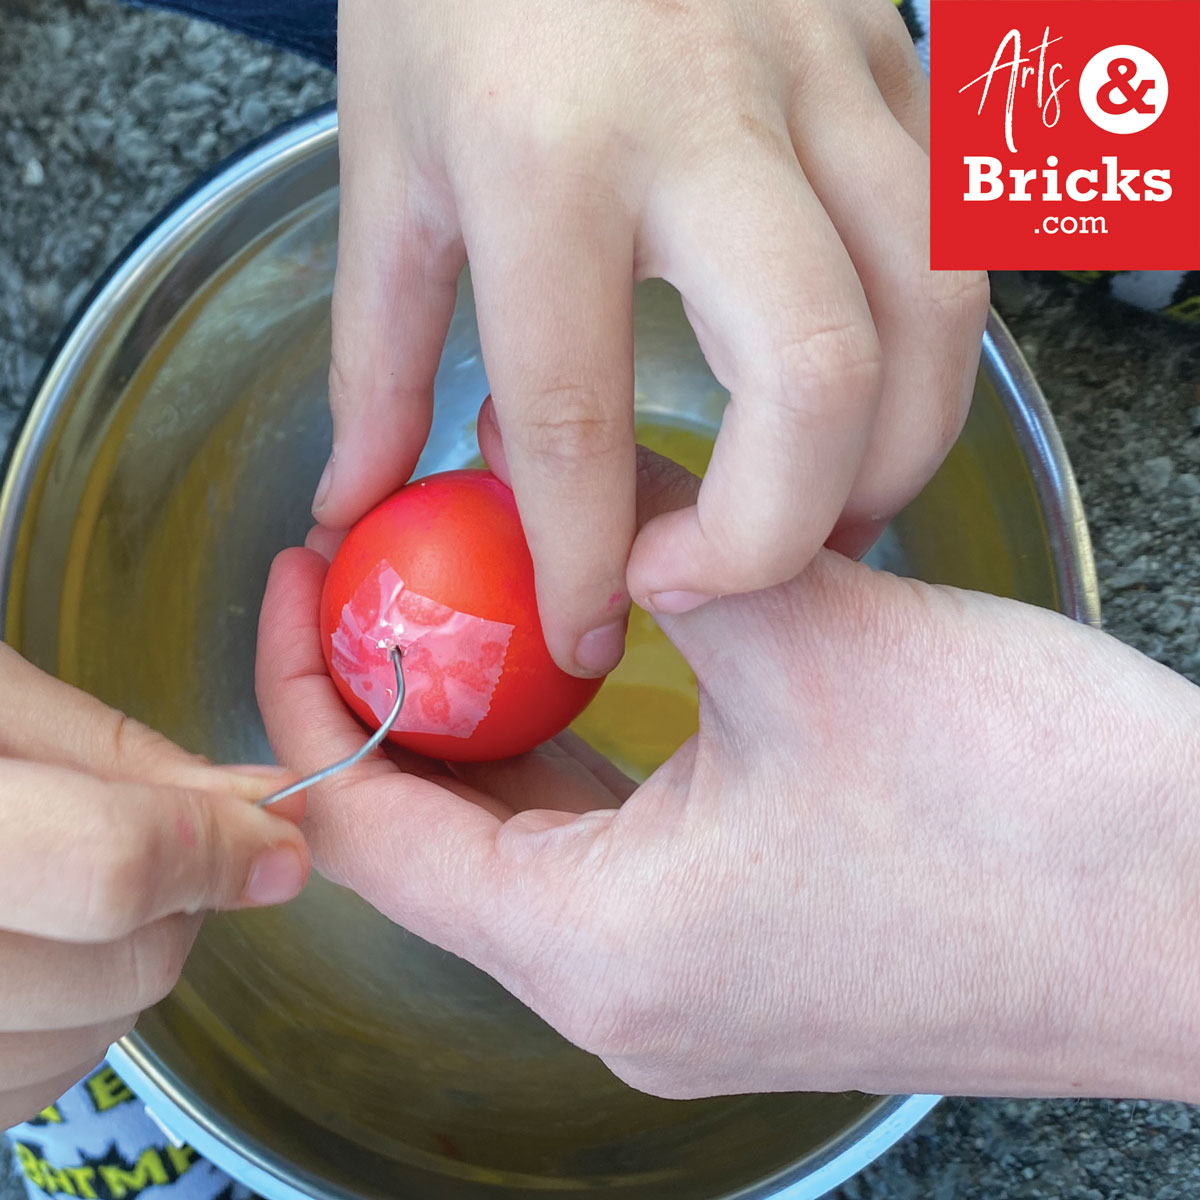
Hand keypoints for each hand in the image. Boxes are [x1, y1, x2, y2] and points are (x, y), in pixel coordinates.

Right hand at [0, 645, 309, 1125]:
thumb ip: (111, 751)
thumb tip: (259, 799)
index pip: (110, 867)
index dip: (217, 847)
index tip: (278, 835)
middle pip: (119, 967)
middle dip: (183, 899)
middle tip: (167, 838)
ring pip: (88, 1040)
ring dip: (128, 965)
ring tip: (81, 887)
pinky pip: (23, 1088)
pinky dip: (69, 1027)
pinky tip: (41, 951)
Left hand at [261, 454, 1199, 1104]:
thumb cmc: (1037, 813)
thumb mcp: (812, 638)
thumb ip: (670, 545)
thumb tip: (590, 482)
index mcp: (598, 947)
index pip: (367, 826)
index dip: (306, 689)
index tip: (301, 578)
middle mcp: (627, 992)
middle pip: (441, 833)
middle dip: (406, 688)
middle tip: (394, 560)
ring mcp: (692, 983)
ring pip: (535, 836)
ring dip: (506, 713)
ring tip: (490, 585)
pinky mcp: (754, 954)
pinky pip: (619, 845)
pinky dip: (590, 748)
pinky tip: (601, 651)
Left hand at [316, 0, 988, 676]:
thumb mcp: (385, 167)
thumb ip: (379, 357)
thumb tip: (363, 501)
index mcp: (545, 155)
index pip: (578, 418)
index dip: (587, 565)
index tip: (590, 637)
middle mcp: (706, 115)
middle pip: (816, 374)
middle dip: (781, 529)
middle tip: (728, 581)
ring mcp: (824, 72)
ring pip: (934, 310)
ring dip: (894, 453)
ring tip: (825, 516)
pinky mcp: (891, 53)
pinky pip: (956, 232)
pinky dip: (930, 350)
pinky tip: (867, 396)